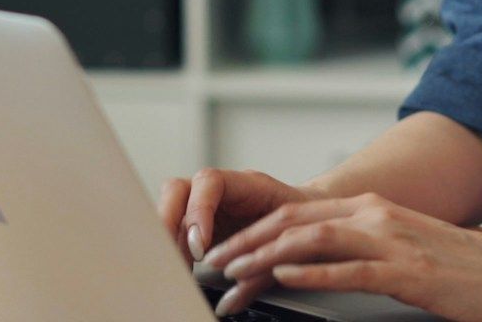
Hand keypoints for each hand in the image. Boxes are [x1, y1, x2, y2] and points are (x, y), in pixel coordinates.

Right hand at [154, 167, 325, 275]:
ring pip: (172, 208)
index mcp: (247, 184)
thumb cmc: (304, 225)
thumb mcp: (288, 244)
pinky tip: (180, 268)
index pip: (210, 182)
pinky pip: (176, 229)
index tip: (200, 245)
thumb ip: (259, 269)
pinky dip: (173, 249)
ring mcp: (208, 205)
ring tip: (176, 267)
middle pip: (178, 189)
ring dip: (168, 238)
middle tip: (174, 255)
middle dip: (168, 220)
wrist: (314, 218)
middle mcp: (221, 191)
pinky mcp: (202, 224)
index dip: (199, 210)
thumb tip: (231, 300)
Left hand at [198, 192, 481, 321]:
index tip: (222, 253)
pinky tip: (284, 277)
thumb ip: (361, 249)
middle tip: (209, 266)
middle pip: (293, 221)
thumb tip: (317, 263)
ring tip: (232, 275)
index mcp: (371, 209)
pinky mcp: (408, 271)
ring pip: (312, 240)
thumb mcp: (402, 249)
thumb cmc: (461, 270)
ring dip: (264, 257)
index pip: (295, 214)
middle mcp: (375, 215)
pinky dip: (312, 271)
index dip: (252, 232)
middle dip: (245, 243)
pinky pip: (350, 268)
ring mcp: (391, 240)